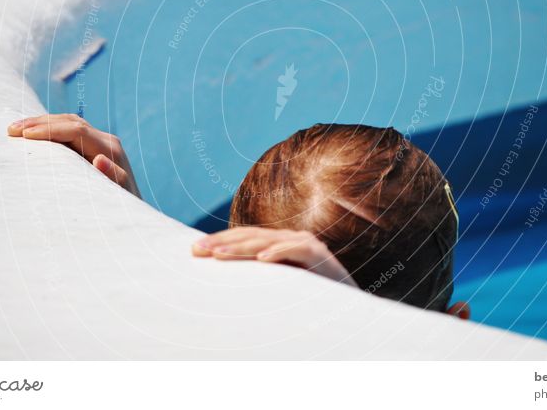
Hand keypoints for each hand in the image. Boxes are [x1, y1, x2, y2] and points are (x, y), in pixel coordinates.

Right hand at [8, 114, 141, 197]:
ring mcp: (101, 142)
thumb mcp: (118, 198)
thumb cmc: (122, 209)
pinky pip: (69, 131)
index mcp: (111, 150)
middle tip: (12, 129)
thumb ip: (113, 178)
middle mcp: (107, 141)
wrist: (134, 213)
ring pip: (69, 123)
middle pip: (71, 121)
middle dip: (40, 122)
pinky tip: (30, 133)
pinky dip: (49, 129)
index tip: (24, 136)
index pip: (76, 131)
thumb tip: (99, 159)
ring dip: (42, 122)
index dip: (49, 130)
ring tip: (15, 129)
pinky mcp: (94, 146)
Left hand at [192, 227, 356, 286]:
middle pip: (250, 236)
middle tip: (197, 251)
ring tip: (218, 254)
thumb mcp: (278, 290)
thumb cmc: (312, 301)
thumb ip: (258, 284)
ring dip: (242, 247)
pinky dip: (279, 252)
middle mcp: (290, 239)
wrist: (353, 309)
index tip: (193, 252)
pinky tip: (262, 259)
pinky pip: (297, 250)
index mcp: (278, 245)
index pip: (244, 238)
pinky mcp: (320, 256)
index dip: (219, 242)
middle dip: (222, 242)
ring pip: (268, 241)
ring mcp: (306, 245)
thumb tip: (221, 293)